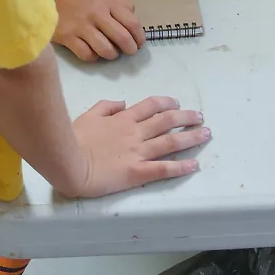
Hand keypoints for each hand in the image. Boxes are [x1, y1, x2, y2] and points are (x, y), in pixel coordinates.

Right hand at [51, 0, 144, 60]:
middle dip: (130, 49)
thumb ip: (123, 8)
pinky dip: (94, 57)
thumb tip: (135, 29)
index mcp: (109, 2)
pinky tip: (94, 52)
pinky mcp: (68, 37)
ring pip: (106, 50)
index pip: (132, 23)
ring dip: (112, 55)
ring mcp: (82, 26)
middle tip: (129, 51)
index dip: (139, 37)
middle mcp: (97, 13)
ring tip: (111, 53)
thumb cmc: (86, 1)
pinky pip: (87, 55)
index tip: (138, 43)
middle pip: (122, 38)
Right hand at [69, 97, 208, 196]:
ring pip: (170, 142)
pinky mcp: (137, 172)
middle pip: (167, 121)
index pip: (151, 105)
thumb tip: (123, 102)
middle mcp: (135, 133)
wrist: (69, 162)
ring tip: (206, 134)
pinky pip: (163, 169)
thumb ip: (106, 106)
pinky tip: (195, 165)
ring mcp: (138, 152)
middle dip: (187, 118)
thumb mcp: (88, 115)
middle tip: (200, 118)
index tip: (177, 104)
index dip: (167, 103)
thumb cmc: (74, 139)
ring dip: (191, 137)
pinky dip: (181, 167)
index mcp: (124, 119)